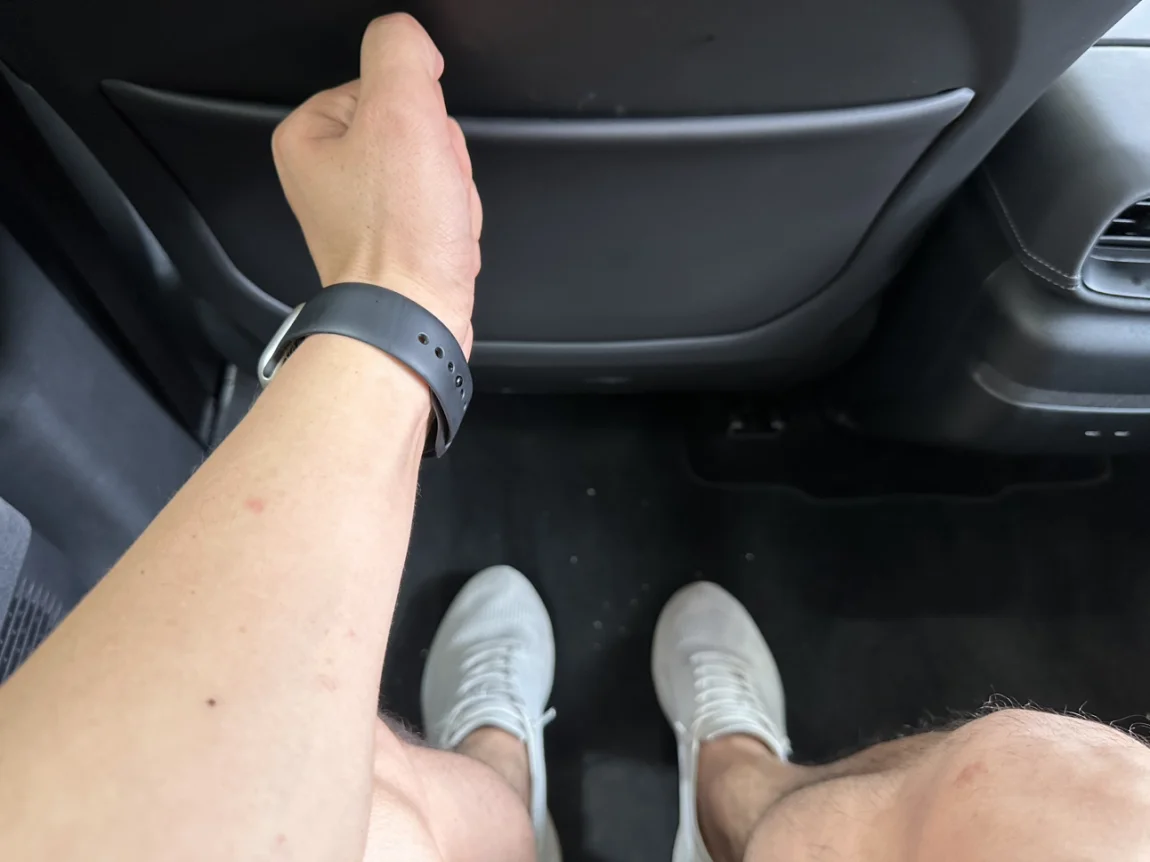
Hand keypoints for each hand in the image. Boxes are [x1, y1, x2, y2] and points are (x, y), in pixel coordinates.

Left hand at [272, 14, 480, 349]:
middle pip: (416, 130)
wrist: (411, 321)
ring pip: (435, 171)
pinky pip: (439, 211)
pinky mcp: (390, 244)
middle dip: (442, 162)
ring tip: (436, 225)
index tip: (420, 150)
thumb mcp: (401, 114)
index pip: (390, 87)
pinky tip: (441, 246)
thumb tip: (412, 43)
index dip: (423, 116)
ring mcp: (360, 213)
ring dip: (452, 197)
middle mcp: (327, 175)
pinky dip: (451, 228)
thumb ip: (402, 54)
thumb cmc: (399, 240)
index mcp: (310, 136)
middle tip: (430, 193)